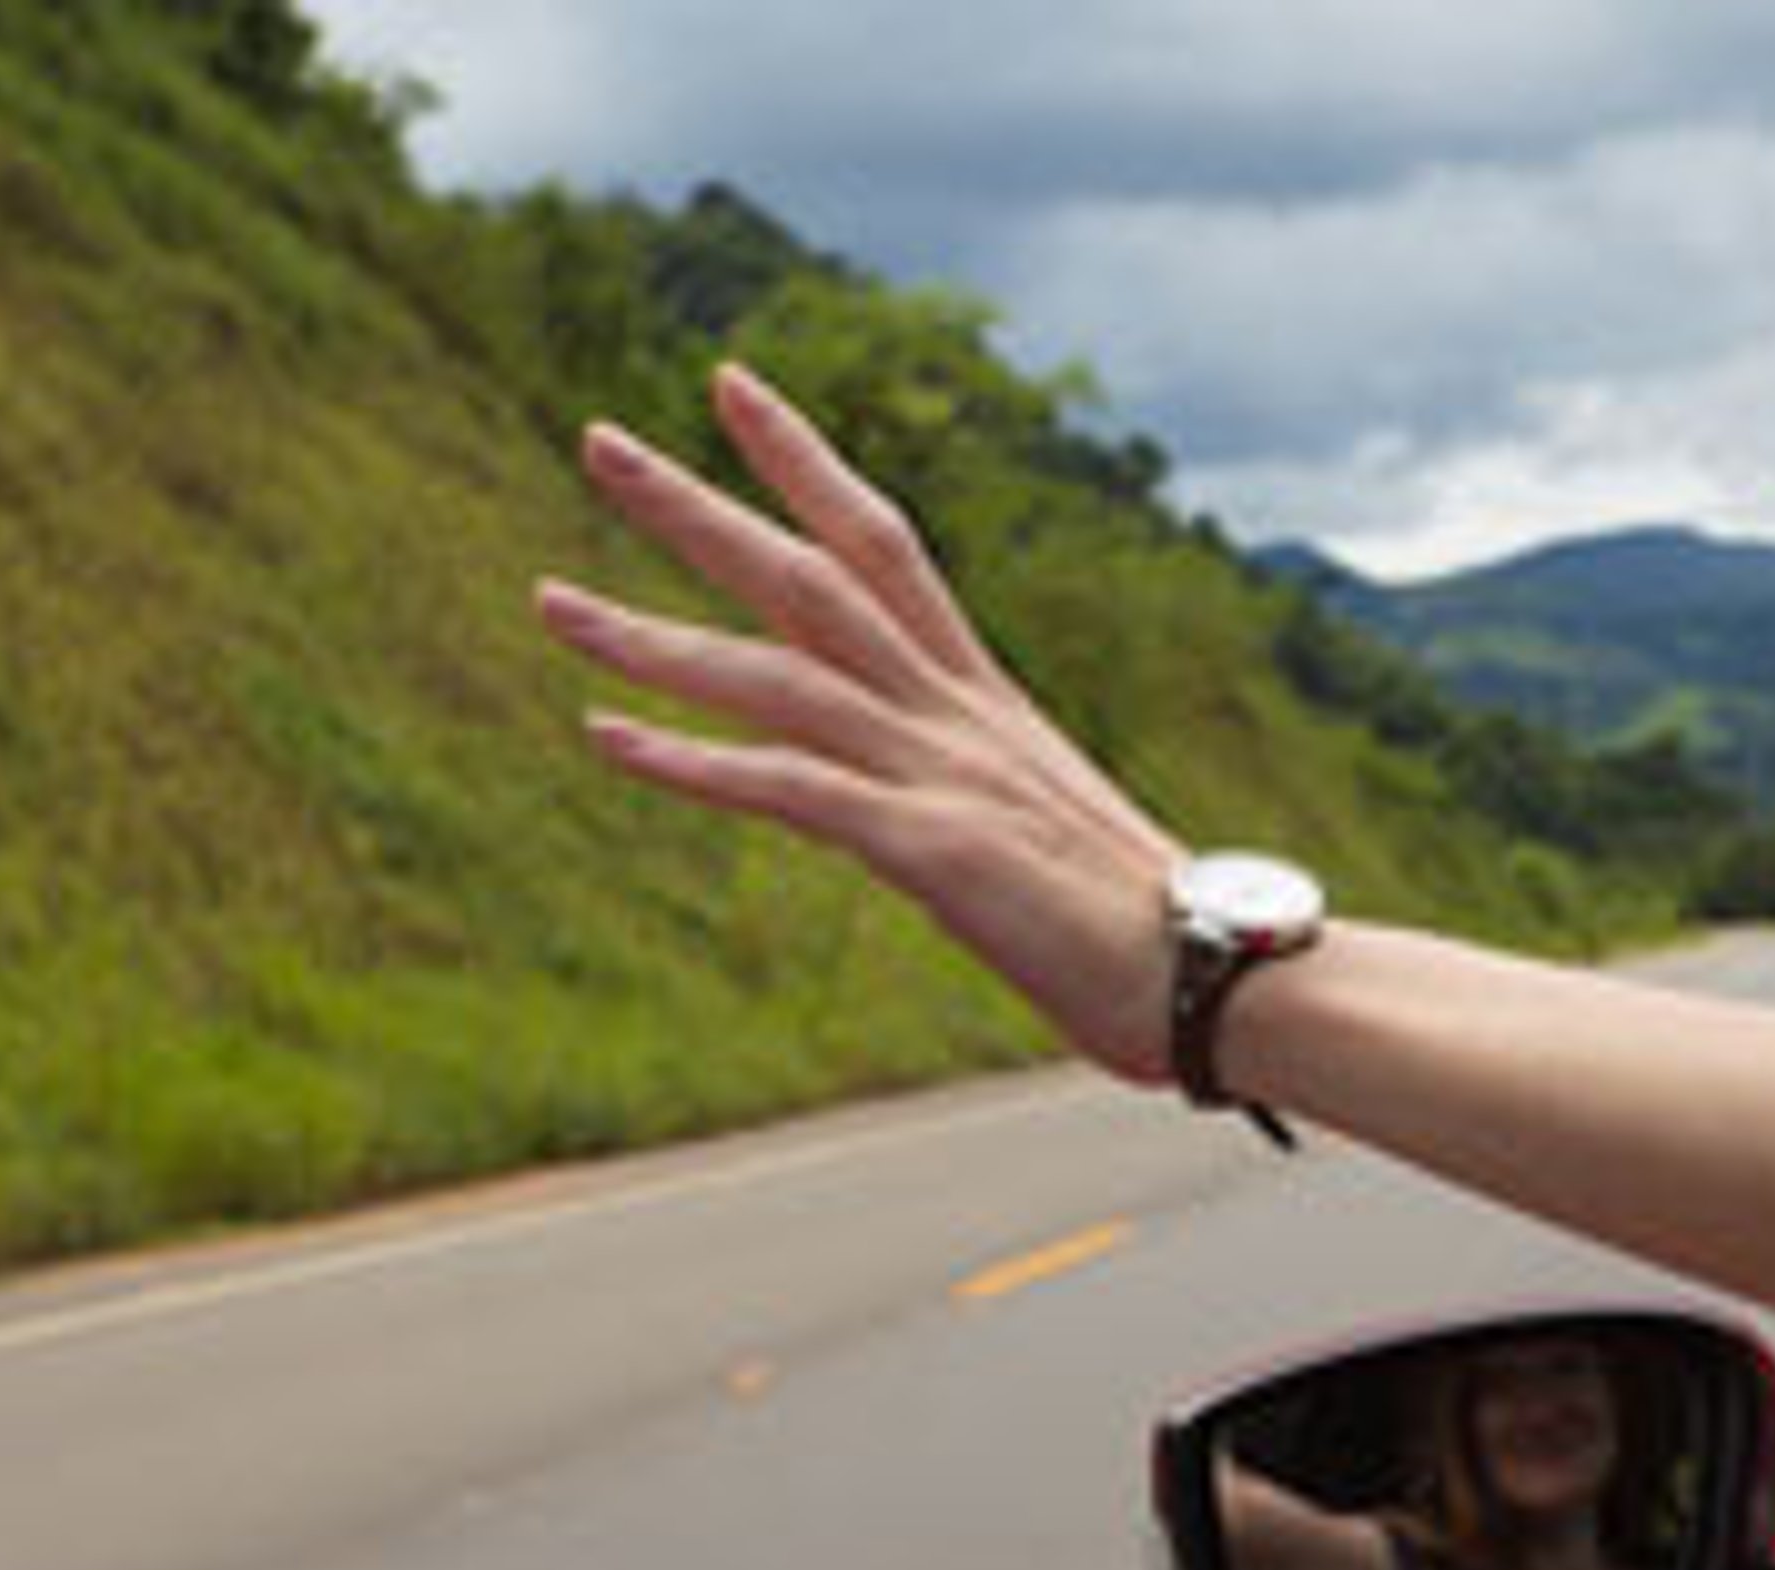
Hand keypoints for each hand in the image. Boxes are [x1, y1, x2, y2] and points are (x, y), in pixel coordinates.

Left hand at [536, 364, 1189, 1082]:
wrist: (1225, 977)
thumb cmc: (1151, 932)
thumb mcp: (1045, 840)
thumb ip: (978, 803)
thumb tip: (938, 820)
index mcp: (984, 704)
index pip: (884, 545)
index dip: (806, 461)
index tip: (733, 388)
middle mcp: (956, 717)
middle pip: (811, 576)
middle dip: (699, 506)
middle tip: (596, 438)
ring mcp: (944, 776)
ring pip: (777, 674)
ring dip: (653, 634)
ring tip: (550, 600)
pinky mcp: (934, 850)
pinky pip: (792, 788)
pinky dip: (696, 761)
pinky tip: (608, 737)